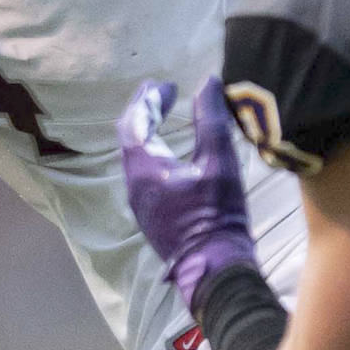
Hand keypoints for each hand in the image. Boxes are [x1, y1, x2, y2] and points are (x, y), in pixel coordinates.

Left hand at [118, 75, 258, 307]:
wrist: (214, 266)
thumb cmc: (217, 213)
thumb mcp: (220, 161)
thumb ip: (211, 119)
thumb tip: (208, 82)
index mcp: (144, 167)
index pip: (135, 120)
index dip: (149, 98)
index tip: (168, 85)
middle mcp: (133, 184)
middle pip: (129, 138)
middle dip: (143, 112)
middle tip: (161, 94)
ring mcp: (139, 203)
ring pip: (134, 158)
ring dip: (147, 133)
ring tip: (164, 118)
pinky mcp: (150, 216)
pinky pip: (142, 175)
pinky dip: (152, 154)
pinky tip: (170, 155)